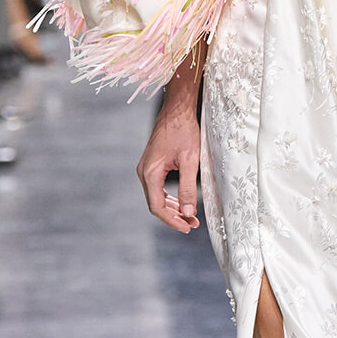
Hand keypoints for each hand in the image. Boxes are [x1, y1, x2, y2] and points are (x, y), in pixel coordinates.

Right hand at [137, 67, 202, 233]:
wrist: (177, 109)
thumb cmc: (184, 131)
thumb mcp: (190, 161)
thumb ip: (188, 188)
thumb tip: (188, 213)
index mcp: (150, 173)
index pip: (157, 207)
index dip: (172, 221)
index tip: (187, 228)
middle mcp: (144, 172)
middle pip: (156, 204)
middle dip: (174, 216)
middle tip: (192, 224)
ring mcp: (146, 168)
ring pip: (156, 197)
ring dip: (173, 208)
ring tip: (190, 217)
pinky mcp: (152, 165)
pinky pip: (158, 187)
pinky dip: (169, 197)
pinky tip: (182, 203)